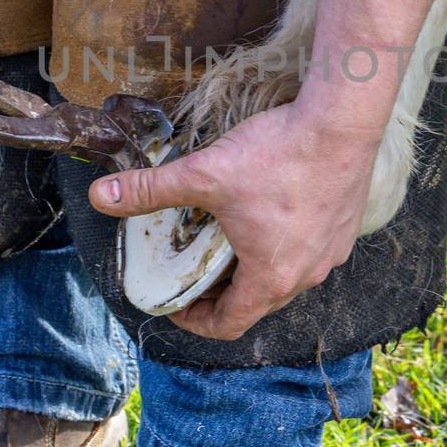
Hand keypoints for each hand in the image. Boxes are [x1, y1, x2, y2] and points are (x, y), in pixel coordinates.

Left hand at [88, 101, 380, 339]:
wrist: (340, 122)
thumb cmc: (278, 155)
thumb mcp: (204, 174)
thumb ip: (150, 190)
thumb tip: (100, 197)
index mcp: (270, 277)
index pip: (229, 325)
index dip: (195, 321)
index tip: (176, 303)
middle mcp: (306, 276)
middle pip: (256, 304)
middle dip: (220, 294)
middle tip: (193, 270)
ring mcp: (331, 253)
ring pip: (285, 278)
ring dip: (253, 270)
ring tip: (227, 240)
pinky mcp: (345, 228)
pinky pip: (309, 253)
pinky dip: (283, 247)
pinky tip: (268, 214)